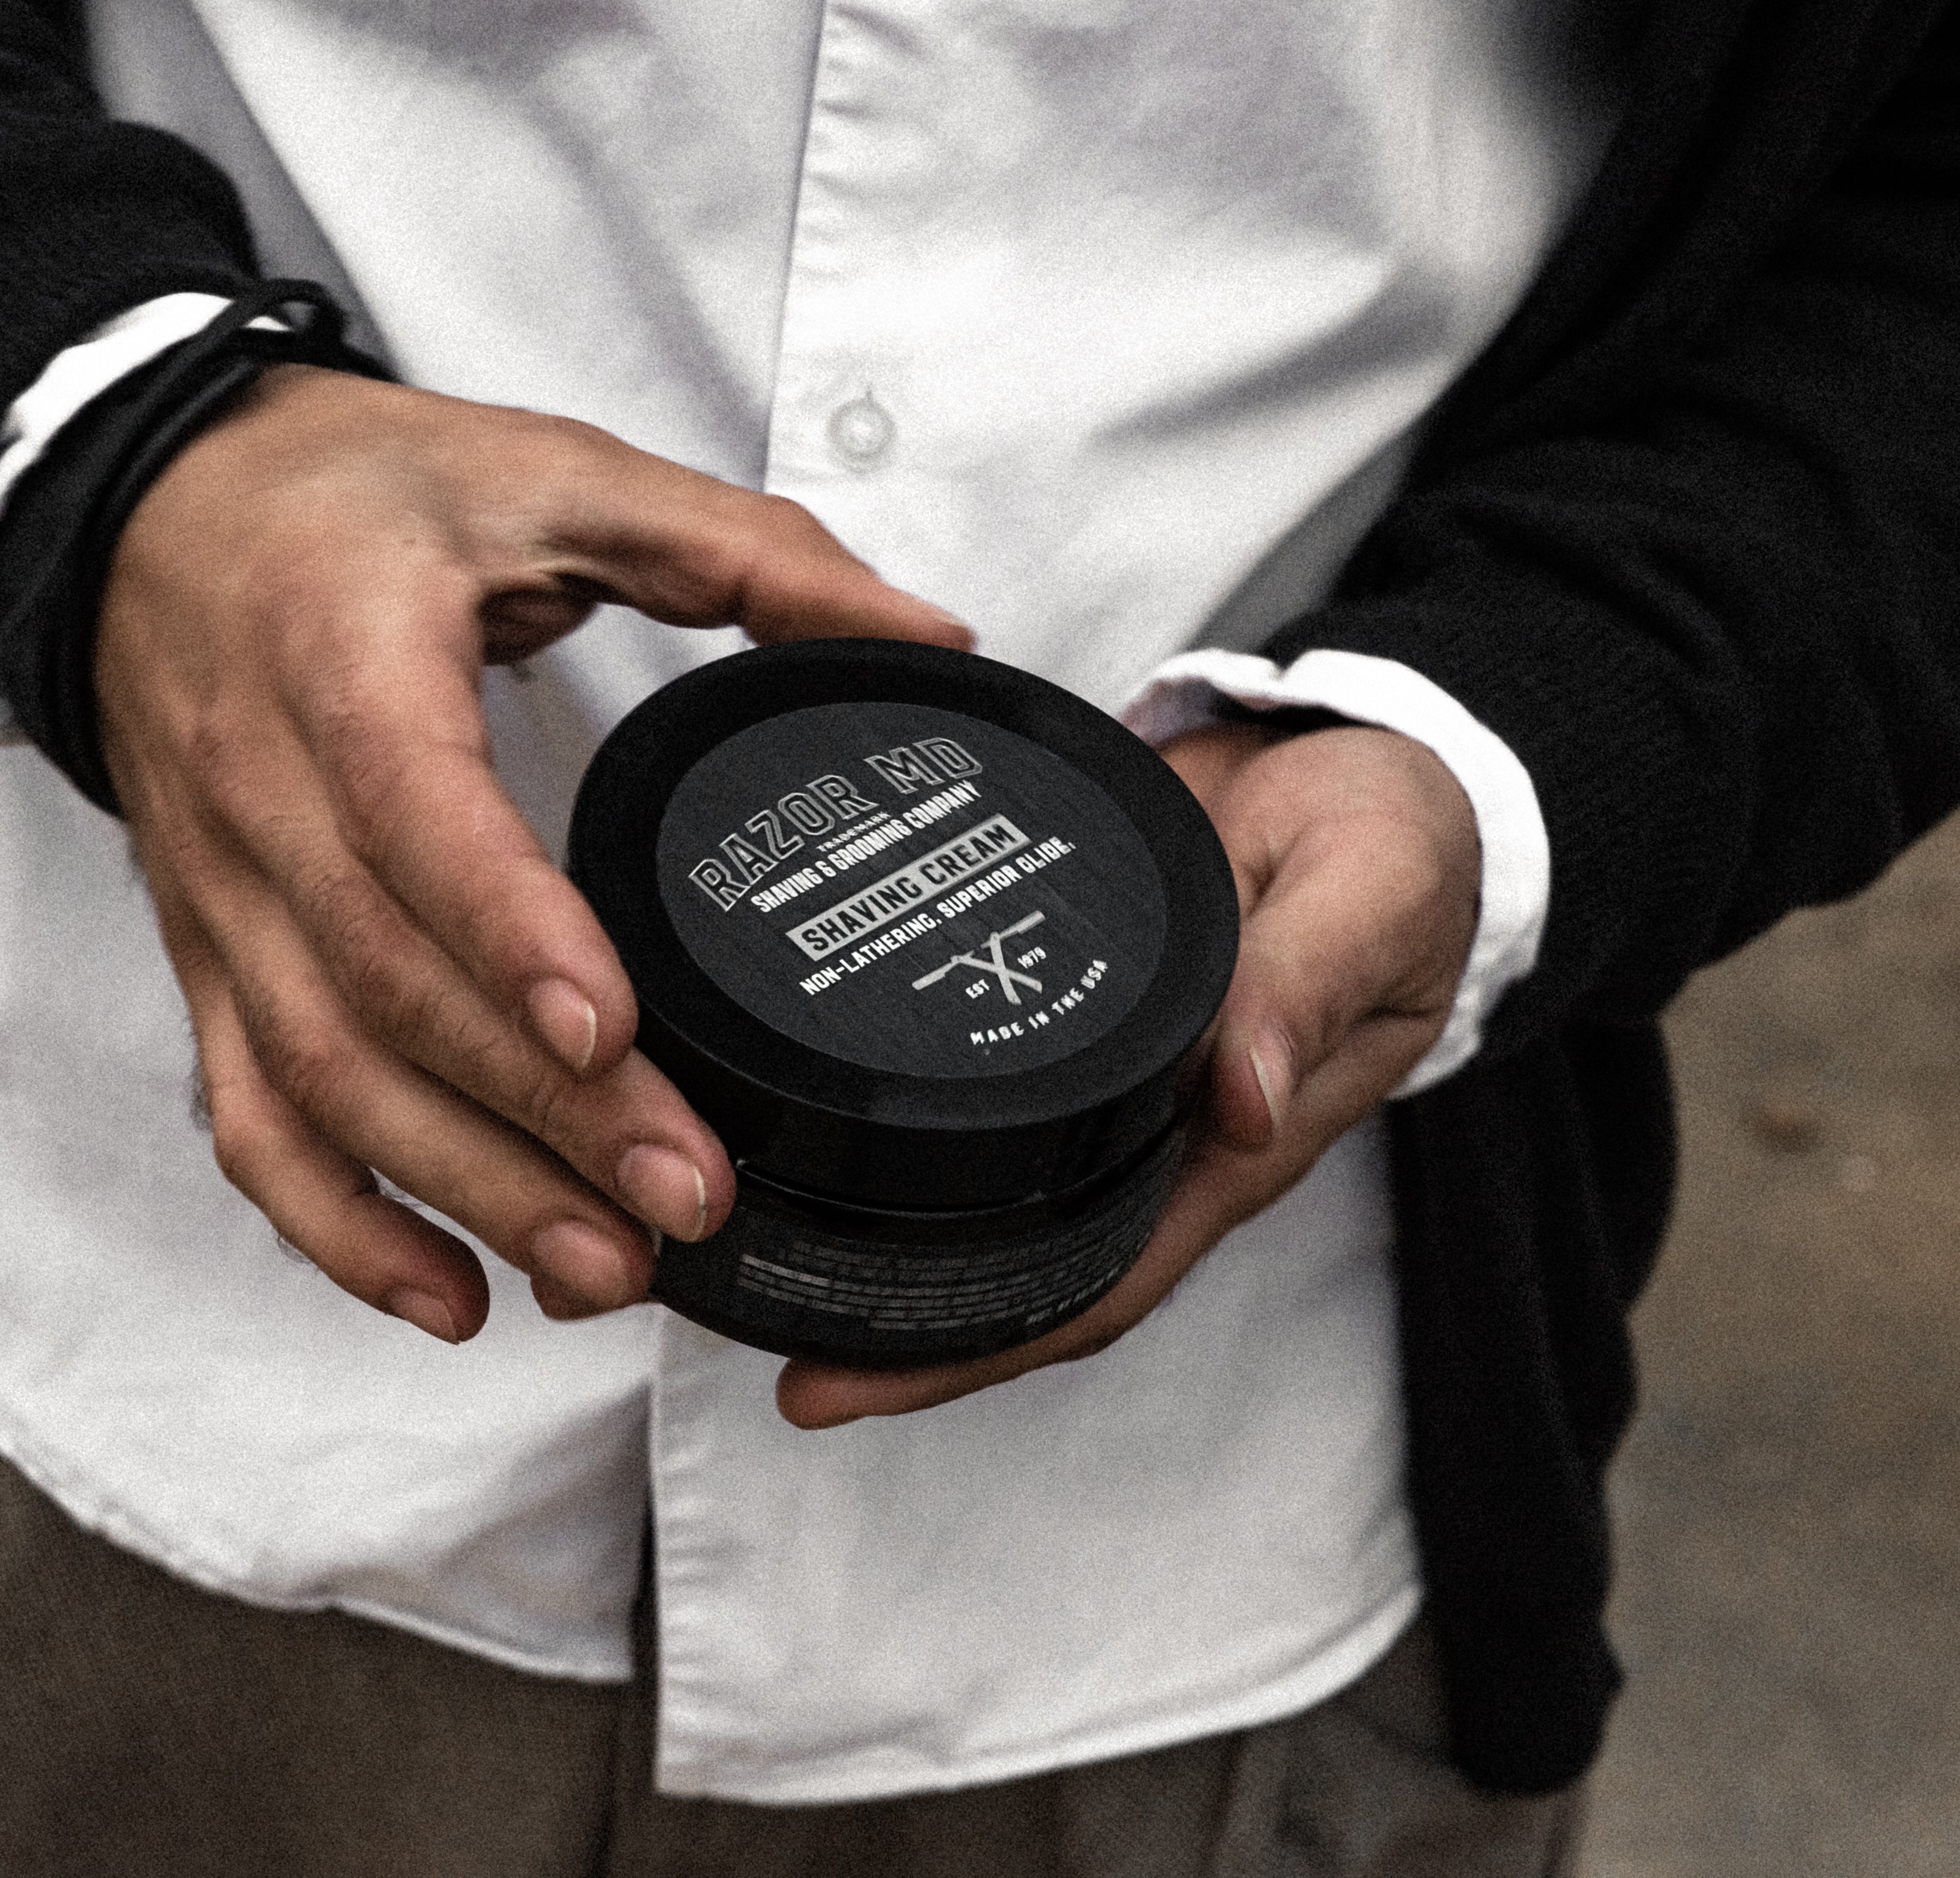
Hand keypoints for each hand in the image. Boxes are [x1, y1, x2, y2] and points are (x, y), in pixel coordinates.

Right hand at [96, 365, 971, 1343]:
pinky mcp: (216, 954)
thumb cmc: (358, 496)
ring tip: (606, 1271)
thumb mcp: (555, 476)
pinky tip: (447, 1294)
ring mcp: (226, 895)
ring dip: (463, 1190)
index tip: (616, 1027)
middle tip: (686, 1198)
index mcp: (345, 661)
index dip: (509, 930)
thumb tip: (924, 632)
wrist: (158, 510)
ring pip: (327, 1079)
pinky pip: (253, 1113)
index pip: (416, 816)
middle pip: (393, 985)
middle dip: (543, 1110)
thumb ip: (741, 550)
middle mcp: (265, 797)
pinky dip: (338, 1221)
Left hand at [774, 719, 1479, 1427]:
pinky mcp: (1078, 1010)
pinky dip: (905, 1114)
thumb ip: (1309, 985)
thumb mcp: (1373, 896)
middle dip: (895, 1323)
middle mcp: (1164, 1133)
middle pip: (1023, 1269)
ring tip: (752, 1241)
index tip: (840, 1383)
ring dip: (883, 1234)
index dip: (977, 1349)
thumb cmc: (1394, 841)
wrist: (1363, 760)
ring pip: (994, 1193)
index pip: (1098, 1284)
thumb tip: (1240, 1103)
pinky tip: (816, 1098)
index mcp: (1235, 1141)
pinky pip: (987, 1087)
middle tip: (748, 1329)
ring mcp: (1116, 1079)